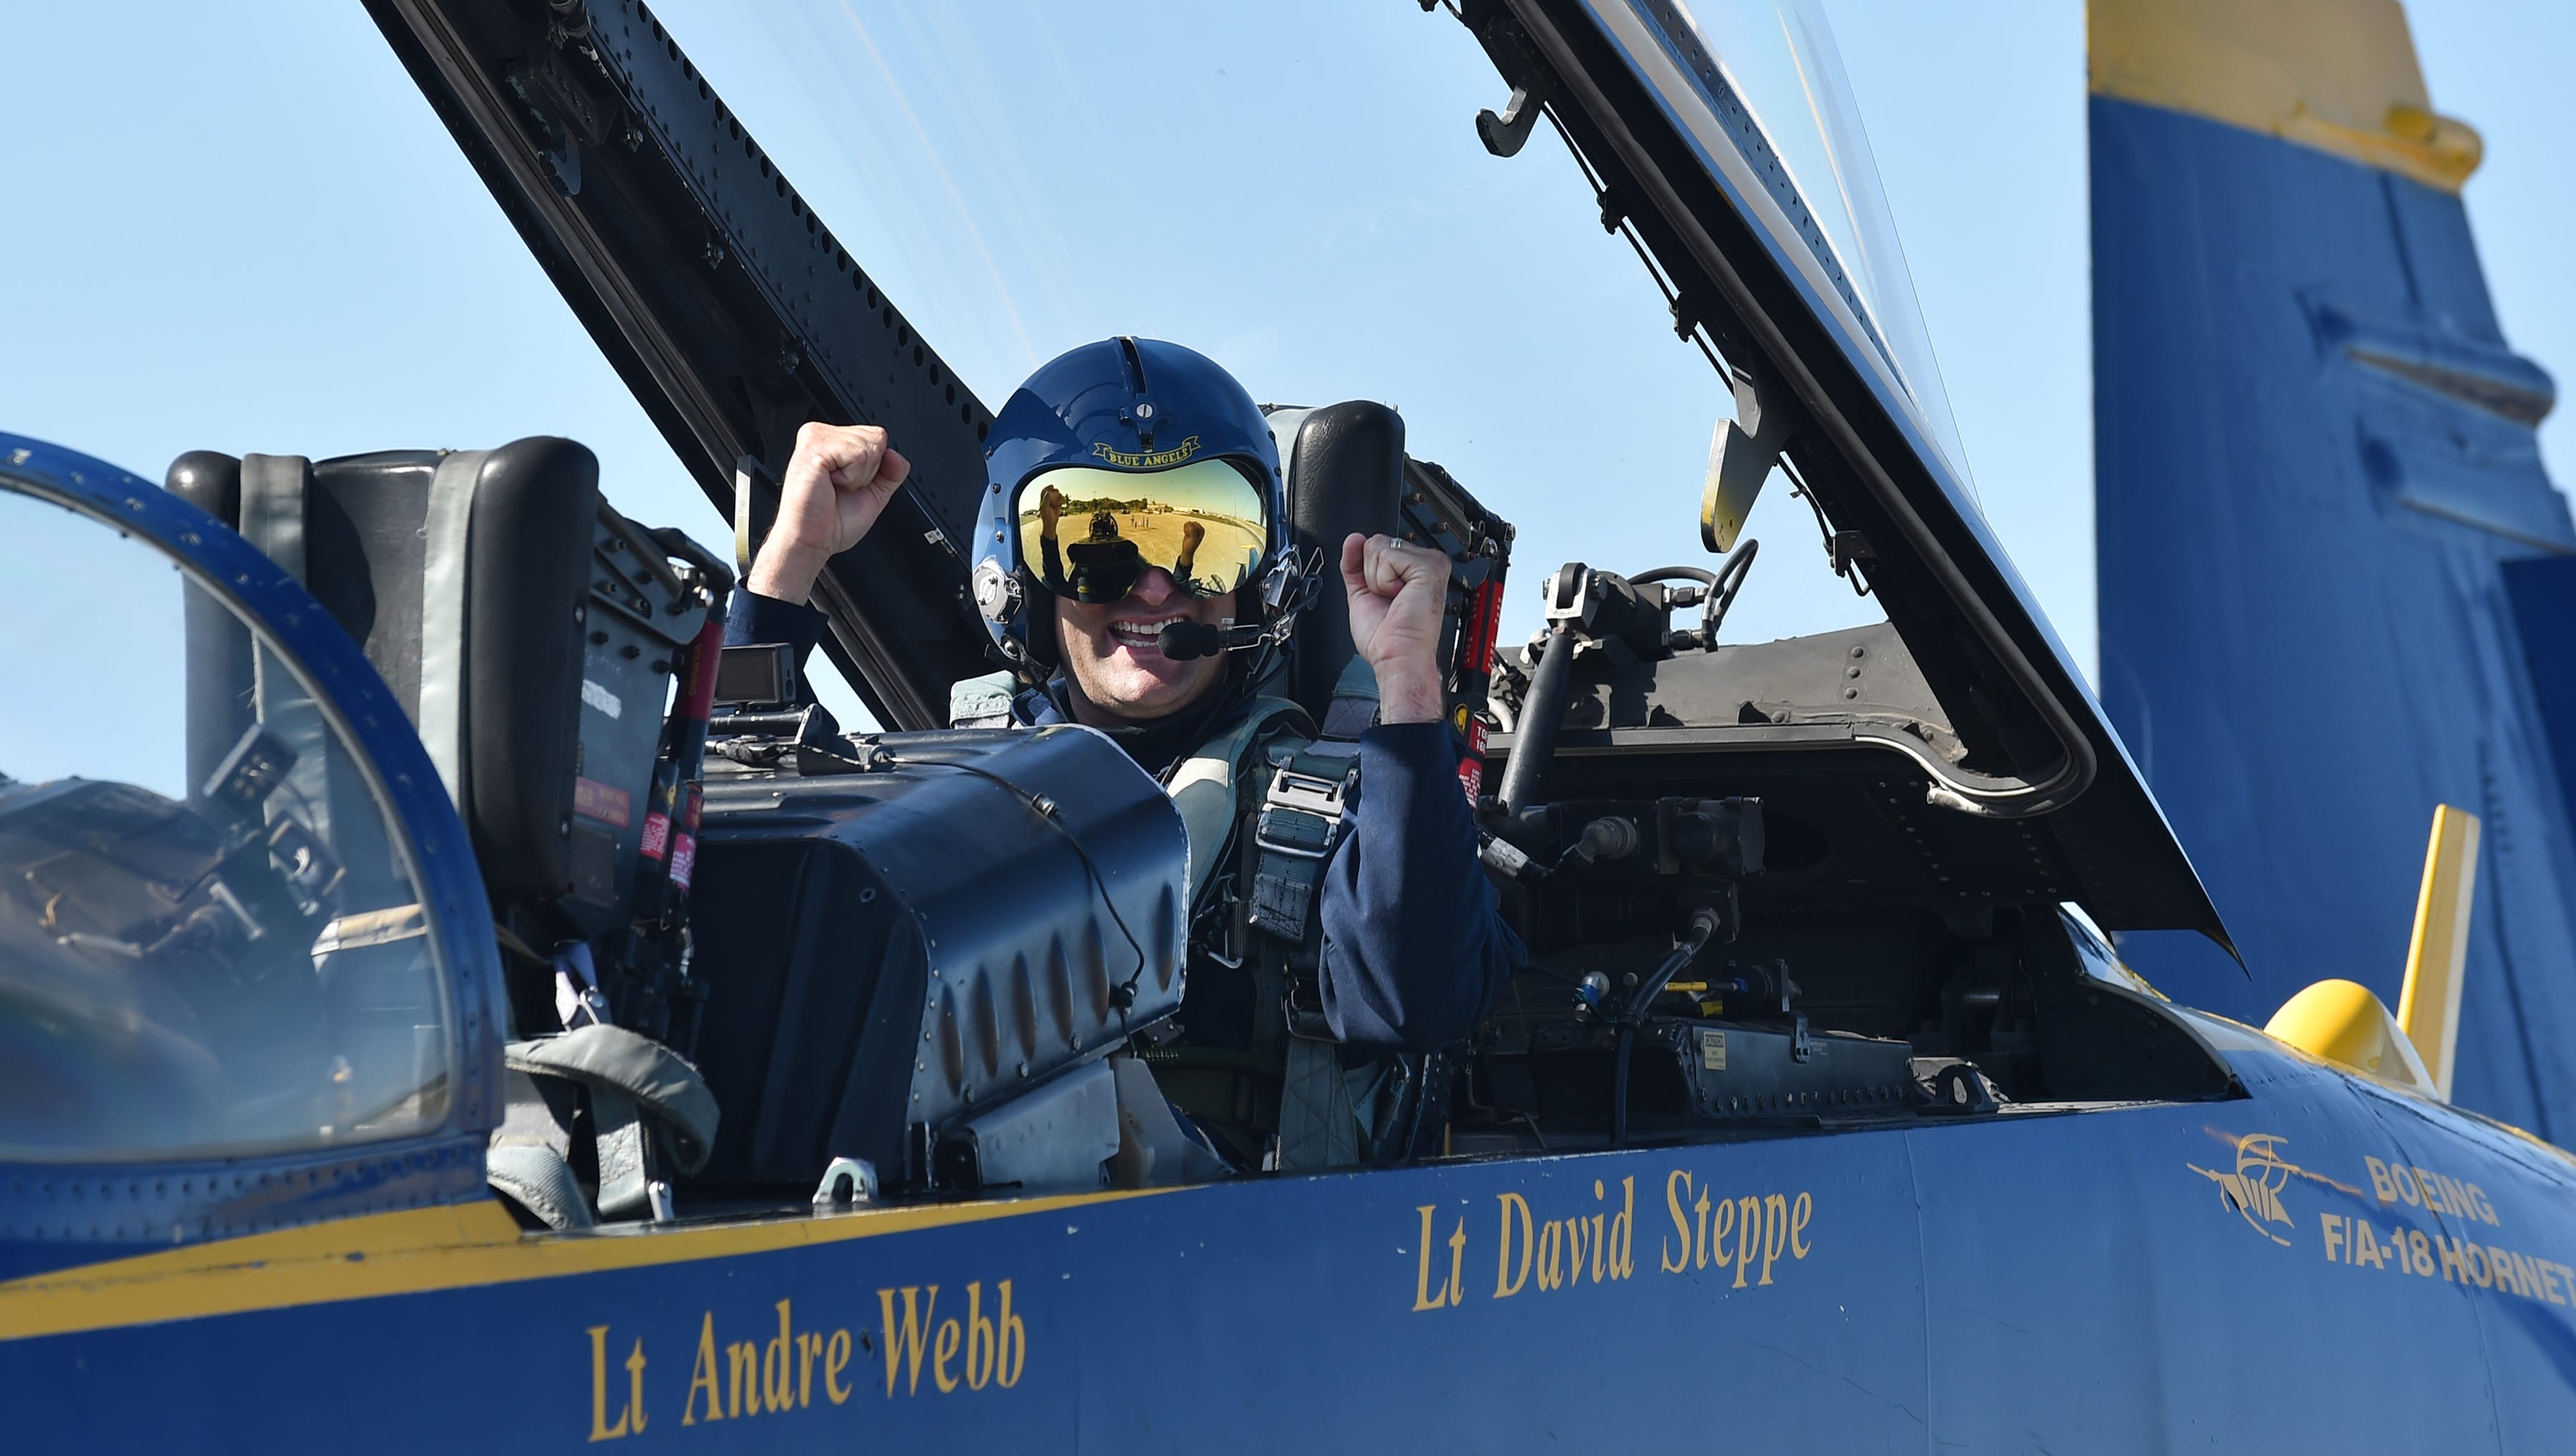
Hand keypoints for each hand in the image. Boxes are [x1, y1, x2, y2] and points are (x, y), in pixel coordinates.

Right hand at [747, 422, 911, 599]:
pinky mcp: (814, 448)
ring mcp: (816, 438)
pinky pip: (857, 455)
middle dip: (868, 471)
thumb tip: (896, 455)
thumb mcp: (874, 494)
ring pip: (869, 446)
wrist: (811, 541)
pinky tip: (830, 484)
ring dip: (858, 476)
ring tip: (835, 487)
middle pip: (877, 437)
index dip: (875, 467)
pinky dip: (852, 477)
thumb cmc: (832, 522)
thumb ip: (891, 472)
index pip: (877, 436)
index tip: (850, 483)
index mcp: (833, 440)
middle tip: (841, 488)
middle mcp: (823, 435)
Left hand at [1039, 482, 1062, 533]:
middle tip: (1055, 496)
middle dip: (1055, 493)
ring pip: (1057, 495)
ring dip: (1059, 496)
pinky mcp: (1058, 504)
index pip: (1045, 491)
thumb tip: (1050, 492)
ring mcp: (1053, 502)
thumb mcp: (1044, 507)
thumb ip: (1046, 498)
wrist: (1051, 523)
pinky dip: (1062, 499)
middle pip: (1052, 491)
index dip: (1048, 488)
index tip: (1052, 486)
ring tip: (1058, 501)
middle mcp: (1048, 500)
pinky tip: (1061, 503)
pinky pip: (1061, 499)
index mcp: (1043, 499)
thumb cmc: (1046, 516)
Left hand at [1341, 533, 1448, 723]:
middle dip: (1371, 575)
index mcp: (1413, 569)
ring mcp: (1431, 562)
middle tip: (1390, 601)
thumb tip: (1353, 538)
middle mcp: (1425, 562)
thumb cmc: (1387, 638)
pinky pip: (1388, 556)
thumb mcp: (1362, 593)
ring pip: (1379, 546)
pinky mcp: (1430, 566)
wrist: (1397, 657)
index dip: (1367, 570)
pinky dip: (1384, 580)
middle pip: (1376, 542)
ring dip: (1377, 580)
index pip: (1378, 546)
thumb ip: (1355, 564)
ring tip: (1395, 600)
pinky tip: (1400, 597)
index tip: (1381, 594)